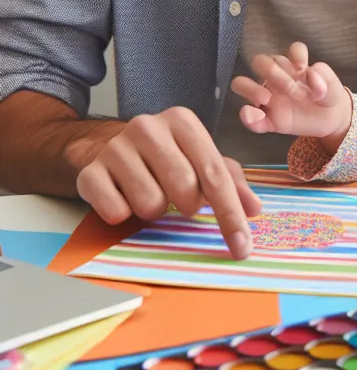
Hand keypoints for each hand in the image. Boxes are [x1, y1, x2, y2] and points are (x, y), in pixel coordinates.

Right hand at [75, 106, 261, 259]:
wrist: (104, 147)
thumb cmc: (164, 155)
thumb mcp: (200, 158)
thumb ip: (231, 181)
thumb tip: (255, 209)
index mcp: (183, 121)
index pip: (215, 174)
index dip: (231, 214)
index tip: (242, 247)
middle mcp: (149, 127)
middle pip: (184, 188)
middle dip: (187, 205)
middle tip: (177, 198)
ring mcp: (116, 147)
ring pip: (150, 204)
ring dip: (153, 210)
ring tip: (149, 192)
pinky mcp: (90, 172)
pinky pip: (116, 212)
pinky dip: (124, 214)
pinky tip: (122, 196)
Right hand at [230, 42, 351, 141]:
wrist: (330, 120)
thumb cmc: (328, 96)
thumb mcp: (333, 87)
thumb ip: (324, 77)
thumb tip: (309, 74)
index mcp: (295, 66)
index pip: (291, 50)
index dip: (296, 55)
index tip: (304, 69)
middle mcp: (277, 77)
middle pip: (259, 61)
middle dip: (272, 72)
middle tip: (292, 90)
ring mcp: (269, 97)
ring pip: (241, 83)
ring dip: (250, 88)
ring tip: (266, 99)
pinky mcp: (267, 119)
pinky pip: (248, 117)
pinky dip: (248, 117)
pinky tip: (260, 119)